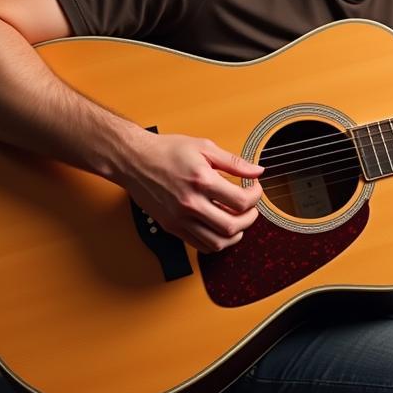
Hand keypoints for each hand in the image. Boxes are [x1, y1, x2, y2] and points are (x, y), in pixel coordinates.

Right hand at [117, 131, 263, 252]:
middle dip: (250, 219)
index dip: (255, 197)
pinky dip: (216, 242)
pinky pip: (199, 245)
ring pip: (216, 243)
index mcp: (201, 181)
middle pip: (231, 226)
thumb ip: (234, 162)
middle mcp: (190, 203)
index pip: (240, 201)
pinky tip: (219, 228)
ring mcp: (179, 218)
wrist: (134, 160)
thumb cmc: (166, 151)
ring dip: (235, 235)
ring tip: (238, 221)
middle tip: (250, 208)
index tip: (254, 189)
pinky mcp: (171, 227)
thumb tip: (257, 171)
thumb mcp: (204, 147)